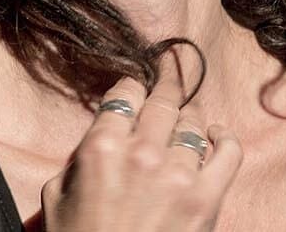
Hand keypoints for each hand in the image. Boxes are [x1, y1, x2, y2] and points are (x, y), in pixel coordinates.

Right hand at [40, 75, 242, 230]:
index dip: (131, 89)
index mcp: (100, 149)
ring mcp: (177, 174)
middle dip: (164, 92)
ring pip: (192, 123)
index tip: (135, 91)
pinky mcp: (206, 197)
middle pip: (162, 102)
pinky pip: (228, 151)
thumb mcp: (57, 197)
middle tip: (168, 88)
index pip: (124, 94)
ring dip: (188, 120)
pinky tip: (217, 135)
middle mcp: (141, 153)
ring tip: (186, 122)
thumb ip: (77, 160)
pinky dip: (224, 137)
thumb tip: (99, 138)